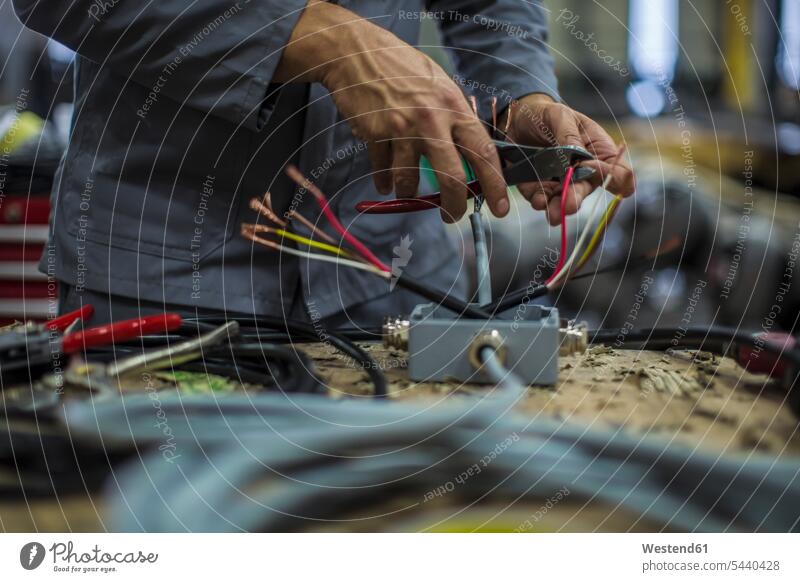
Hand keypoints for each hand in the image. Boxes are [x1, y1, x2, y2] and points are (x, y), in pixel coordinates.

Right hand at [273, 1, 506, 222]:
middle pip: (451, 178)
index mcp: (454, 107)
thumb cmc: (402, 69)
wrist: (357, 53)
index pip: (483, 152)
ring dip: (408, 191)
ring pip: (409, 181)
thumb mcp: (439, 87)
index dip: (495, 184)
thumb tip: (470, 160)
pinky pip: (383, 171)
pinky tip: (384, 181)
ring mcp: (401, 129)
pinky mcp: (375, 135)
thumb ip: (454, 121)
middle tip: (453, 216)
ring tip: (405, 189)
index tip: (499, 207)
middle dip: (454, 206)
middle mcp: (431, 119)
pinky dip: (384, 181)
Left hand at [503, 93, 634, 224]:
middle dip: (577, 198)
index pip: (618, 174)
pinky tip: (538, 202)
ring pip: (564, 201)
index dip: (611, 176)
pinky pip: (541, 199)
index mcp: (599, 153)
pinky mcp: (538, 189)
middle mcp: (583, 173)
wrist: (517, 119)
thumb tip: (576, 158)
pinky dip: (540, 202)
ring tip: (553, 214)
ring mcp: (560, 183)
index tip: (592, 167)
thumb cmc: (547, 115)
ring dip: (558, 208)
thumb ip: (569, 136)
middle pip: (586, 190)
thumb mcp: (560, 116)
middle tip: (569, 204)